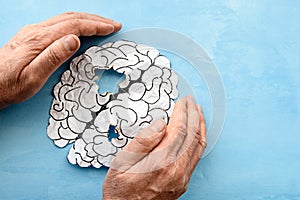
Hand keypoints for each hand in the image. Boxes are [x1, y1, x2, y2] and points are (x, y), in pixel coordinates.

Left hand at [0, 12, 120, 108]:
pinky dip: (76, 23)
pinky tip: (81, 29)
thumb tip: (74, 39)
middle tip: (112, 24)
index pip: (74, 26)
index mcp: (40, 39)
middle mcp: (37, 31)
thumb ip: (53, 57)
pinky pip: (59, 23)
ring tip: (102, 24)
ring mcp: (34, 32)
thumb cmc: (10, 85)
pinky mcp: (32, 36)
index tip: (112, 27)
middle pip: (72, 18)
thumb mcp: (33, 77)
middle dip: (95, 19)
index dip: (96, 25)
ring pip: (66, 19)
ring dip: (86, 20)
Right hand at [102, 96, 206, 199]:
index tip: (182, 101)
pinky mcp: (183, 182)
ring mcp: (182, 177)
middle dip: (193, 114)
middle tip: (190, 101)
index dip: (182, 112)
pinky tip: (196, 133)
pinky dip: (199, 140)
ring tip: (198, 112)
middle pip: (192, 135)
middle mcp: (177, 170)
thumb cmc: (120, 191)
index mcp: (162, 162)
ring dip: (199, 125)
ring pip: (198, 145)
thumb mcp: (121, 163)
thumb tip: (160, 124)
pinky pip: (197, 156)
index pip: (179, 129)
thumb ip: (142, 142)